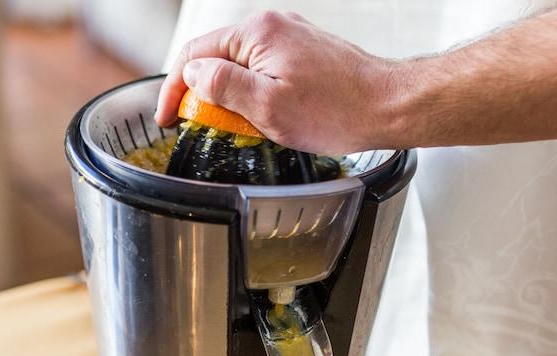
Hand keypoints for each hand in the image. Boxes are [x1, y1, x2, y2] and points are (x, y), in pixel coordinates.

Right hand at [155, 11, 402, 153]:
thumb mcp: (268, 108)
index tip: (167, 118)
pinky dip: (255, 91)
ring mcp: (292, 37)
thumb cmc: (338, 111)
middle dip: (202, 93)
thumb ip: (222, 88)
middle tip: (198, 127)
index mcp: (257, 33)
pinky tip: (264, 116)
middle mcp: (273, 26)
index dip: (174, 89)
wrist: (389, 106)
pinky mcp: (307, 52)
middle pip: (217, 56)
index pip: (195, 54)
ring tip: (235, 127)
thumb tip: (192, 75)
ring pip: (242, 65)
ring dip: (230, 95)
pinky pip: (266, 68)